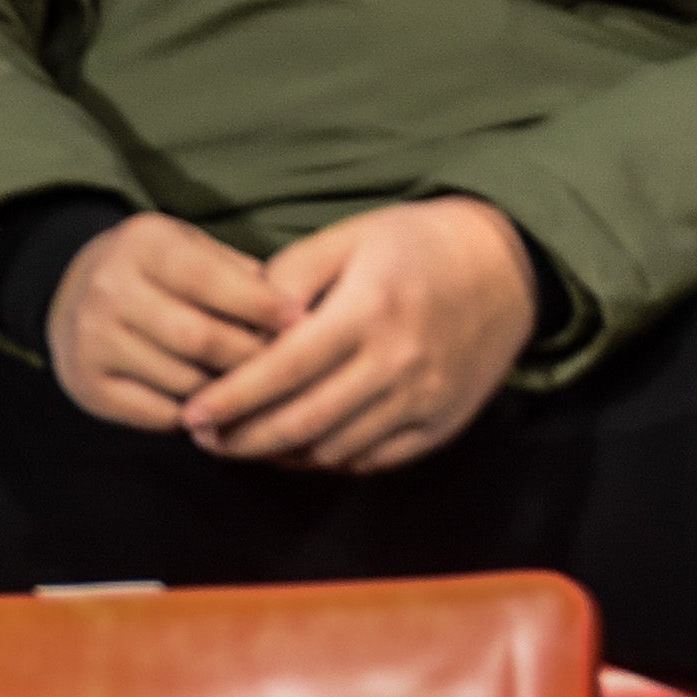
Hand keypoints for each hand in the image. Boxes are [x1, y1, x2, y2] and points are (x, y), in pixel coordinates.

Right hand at [46, 212, 289, 431]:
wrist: (72, 293)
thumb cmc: (158, 270)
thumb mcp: (192, 248)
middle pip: (198, 337)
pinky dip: (195, 415)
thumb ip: (239, 273)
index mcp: (143, 244)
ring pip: (181, 381)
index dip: (261, 304)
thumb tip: (296, 311)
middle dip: (249, 355)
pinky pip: (156, 415)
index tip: (301, 320)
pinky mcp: (87, 386)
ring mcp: (91, 340)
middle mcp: (109, 289)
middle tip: (286, 366)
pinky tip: (215, 408)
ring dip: (227, 392)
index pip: (211, 278)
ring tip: (257, 389)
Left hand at [186, 199, 540, 471]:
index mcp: (368, 309)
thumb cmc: (417, 245)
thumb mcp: (351, 236)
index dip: (230, 398)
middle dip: (242, 438)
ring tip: (244, 442)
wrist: (506, 267)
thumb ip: (290, 276)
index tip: (190, 413)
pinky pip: (371, 460)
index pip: (283, 369)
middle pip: (301, 422)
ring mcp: (423, 399)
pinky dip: (328, 459)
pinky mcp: (440, 425)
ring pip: (333, 449)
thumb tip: (241, 324)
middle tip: (204, 439)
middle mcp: (397, 362)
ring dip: (280, 454)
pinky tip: (301, 446)